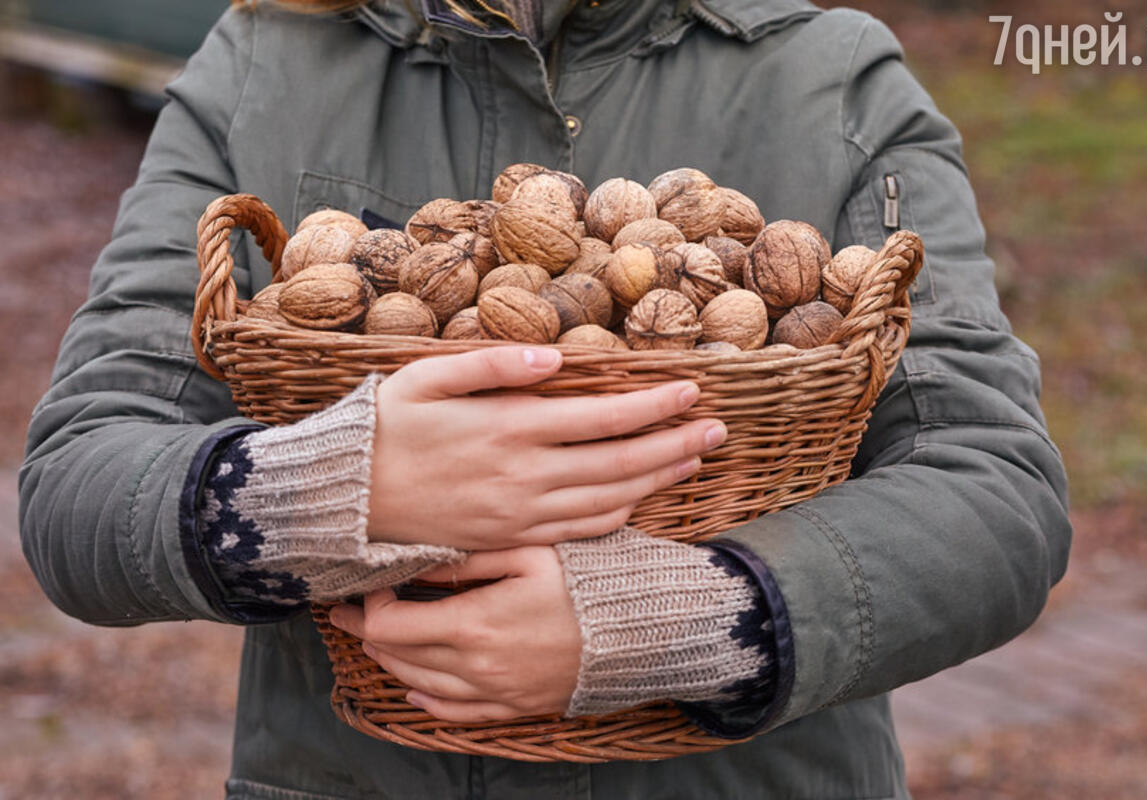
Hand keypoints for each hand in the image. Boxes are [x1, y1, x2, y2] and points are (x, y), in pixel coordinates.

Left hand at [329, 547, 579, 721]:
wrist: (642, 631)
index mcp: (473, 625)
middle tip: (347, 612)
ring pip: (420, 686)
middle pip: (398, 656)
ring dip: (392, 662)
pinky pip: (457, 713)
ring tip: (375, 641)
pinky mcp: (516, 707)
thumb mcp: (528, 553)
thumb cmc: (589, 581)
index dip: (371, 603)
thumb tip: (418, 561)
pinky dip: (428, 701)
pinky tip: (416, 691)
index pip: (391, 624)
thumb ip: (468, 560)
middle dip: (368, 631)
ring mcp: (496, 692)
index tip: (375, 582)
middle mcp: (476, 667)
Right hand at [368, 345, 725, 548]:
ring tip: (694, 461)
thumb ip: (491, 364)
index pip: (604, 417)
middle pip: (621, 462)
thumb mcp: (425, 379)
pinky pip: (579, 531)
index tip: (692, 390)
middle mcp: (524, 476)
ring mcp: (521, 515)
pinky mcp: (512, 540)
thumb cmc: (383, 429)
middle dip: (676, 444)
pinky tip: (641, 499)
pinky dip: (620, 514)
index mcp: (509, 428)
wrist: (344, 502)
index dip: (654, 404)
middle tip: (718, 429)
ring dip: (658, 480)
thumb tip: (554, 356)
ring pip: (609, 499)